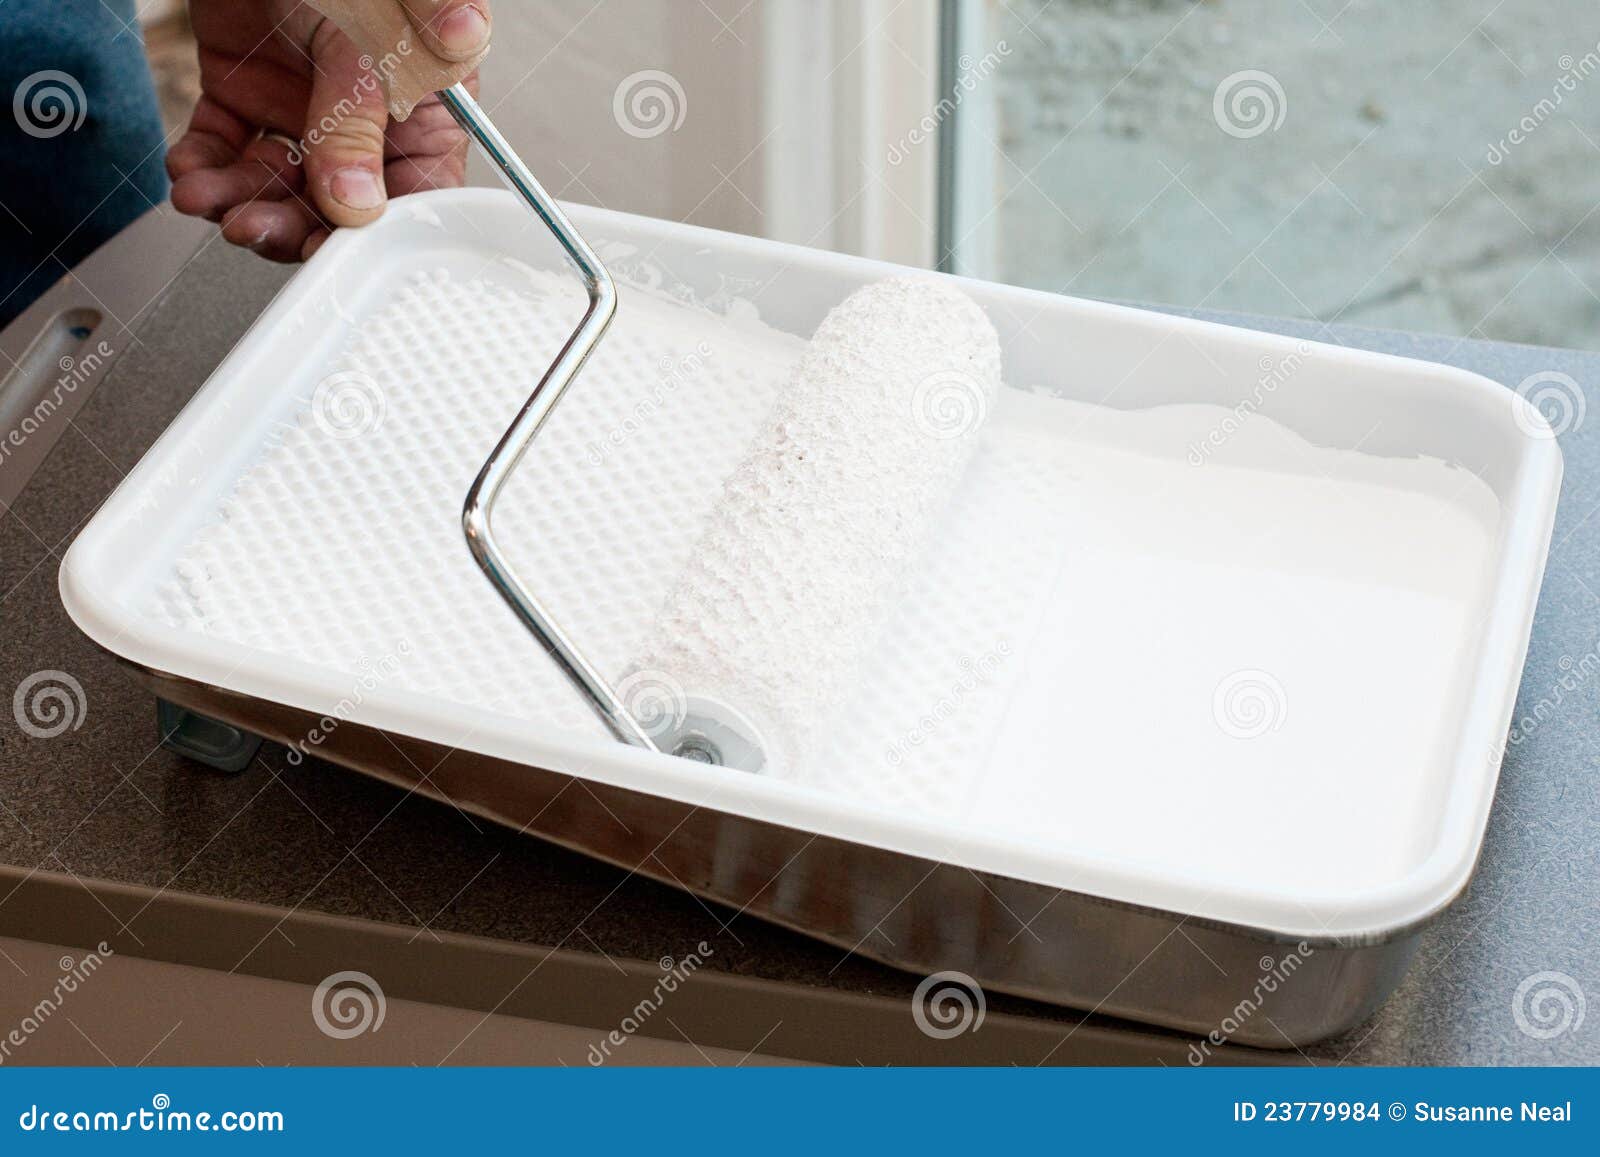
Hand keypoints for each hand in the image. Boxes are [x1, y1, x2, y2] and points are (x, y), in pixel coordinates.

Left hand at [167, 1, 491, 261]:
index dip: (375, 234)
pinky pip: (225, 148)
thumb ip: (357, 119)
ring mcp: (304, 111)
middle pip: (338, 205)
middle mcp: (365, 121)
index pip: (415, 195)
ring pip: (277, 184)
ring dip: (236, 200)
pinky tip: (189, 169)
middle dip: (290, 223)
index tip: (334, 252)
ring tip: (204, 197)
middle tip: (252, 226)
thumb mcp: (362, 37)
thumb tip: (357, 205)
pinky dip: (202, 166)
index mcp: (421, 110)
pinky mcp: (245, 94)